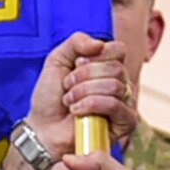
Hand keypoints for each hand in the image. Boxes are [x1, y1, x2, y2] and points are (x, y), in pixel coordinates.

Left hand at [29, 33, 133, 159]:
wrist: (43, 128)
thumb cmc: (51, 97)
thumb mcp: (57, 60)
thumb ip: (76, 42)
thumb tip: (99, 44)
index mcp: (108, 66)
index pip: (118, 50)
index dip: (95, 55)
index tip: (75, 65)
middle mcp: (120, 83)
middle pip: (116, 68)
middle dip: (84, 76)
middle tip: (68, 86)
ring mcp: (125, 103)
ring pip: (114, 86)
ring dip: (84, 92)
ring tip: (69, 101)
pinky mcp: (125, 123)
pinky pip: (116, 105)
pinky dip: (92, 105)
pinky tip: (77, 111)